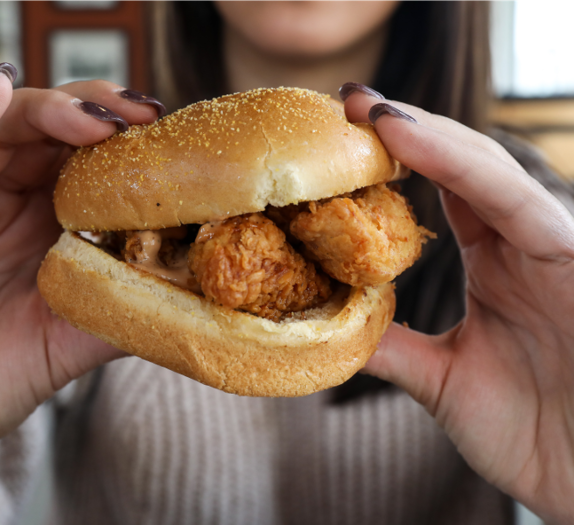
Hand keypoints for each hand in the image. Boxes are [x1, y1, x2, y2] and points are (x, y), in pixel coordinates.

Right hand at [0, 65, 162, 517]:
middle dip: (100, 115)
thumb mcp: (66, 347)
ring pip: (2, 129)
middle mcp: (7, 205)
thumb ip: (117, 314)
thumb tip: (192, 297)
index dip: (130, 147)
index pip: (93, 166)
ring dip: (49, 112)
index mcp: (48, 229)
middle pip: (54, 135)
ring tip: (95, 119)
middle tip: (144, 117)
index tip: (173, 141)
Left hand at [342, 84, 573, 523]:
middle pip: (461, 165)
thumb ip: (394, 348)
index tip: (341, 139)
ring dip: (428, 134)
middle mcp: (525, 244)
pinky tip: (412, 139)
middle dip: (406, 129)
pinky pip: (516, 200)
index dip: (396, 161)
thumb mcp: (443, 383)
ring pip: (488, 169)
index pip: (444, 191)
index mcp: (499, 263)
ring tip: (370, 111)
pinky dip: (465, 167)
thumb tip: (331, 326)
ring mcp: (553, 244)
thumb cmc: (537, 434)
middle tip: (348, 100)